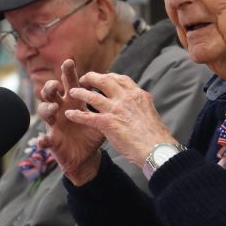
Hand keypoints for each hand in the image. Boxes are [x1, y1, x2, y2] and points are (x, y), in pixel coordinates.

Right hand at [36, 59, 106, 185]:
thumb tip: (122, 86)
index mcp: (72, 101)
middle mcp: (60, 109)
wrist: (86, 155)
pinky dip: (42, 140)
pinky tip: (42, 141)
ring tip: (54, 107)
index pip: (69, 83)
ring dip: (47, 108)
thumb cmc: (92, 133)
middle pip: (51, 93)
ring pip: (44, 112)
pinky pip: (44, 140)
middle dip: (51, 86)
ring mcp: (54, 124)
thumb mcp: (102, 116)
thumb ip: (106, 102)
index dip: (68, 72)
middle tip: (55, 84)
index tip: (69, 62)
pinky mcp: (52, 140)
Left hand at [60, 69, 176, 168]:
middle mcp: (126, 98)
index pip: (120, 79)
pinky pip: (87, 116)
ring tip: (72, 92)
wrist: (156, 148)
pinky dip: (76, 115)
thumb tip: (140, 103)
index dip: (109, 77)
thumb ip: (141, 105)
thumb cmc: (155, 135)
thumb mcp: (150, 112)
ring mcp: (116, 110)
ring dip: (80, 93)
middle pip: (105, 80)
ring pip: (92, 96)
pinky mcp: (108, 123)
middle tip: (84, 79)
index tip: (103, 77)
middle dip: (92, 77)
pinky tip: (68, 114)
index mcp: (137, 94)